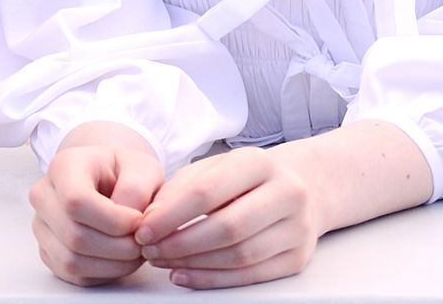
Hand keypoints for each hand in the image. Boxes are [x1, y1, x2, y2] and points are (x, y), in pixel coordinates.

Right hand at [28, 131, 162, 284]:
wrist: (109, 179)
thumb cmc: (123, 172)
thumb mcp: (141, 167)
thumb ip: (137, 189)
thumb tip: (132, 225)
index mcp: (63, 167)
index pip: (76, 201)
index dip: (113, 220)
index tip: (139, 221)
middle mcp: (43, 195)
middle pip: (75, 235)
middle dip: (119, 246)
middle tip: (143, 240)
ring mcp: (42, 225)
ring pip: (72, 260)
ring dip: (114, 264)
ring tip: (135, 249)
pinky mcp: (48, 251)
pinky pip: (73, 274)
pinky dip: (104, 273)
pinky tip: (120, 257)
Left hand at [135, 147, 321, 288]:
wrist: (299, 187)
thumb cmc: (242, 178)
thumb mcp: (211, 169)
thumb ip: (179, 190)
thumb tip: (151, 219)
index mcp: (258, 163)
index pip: (207, 192)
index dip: (170, 215)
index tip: (143, 229)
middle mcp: (286, 194)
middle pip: (227, 228)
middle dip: (181, 244)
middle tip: (150, 250)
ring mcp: (297, 229)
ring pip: (241, 255)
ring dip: (195, 264)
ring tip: (163, 262)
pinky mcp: (298, 258)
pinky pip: (253, 275)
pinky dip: (215, 279)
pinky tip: (186, 275)